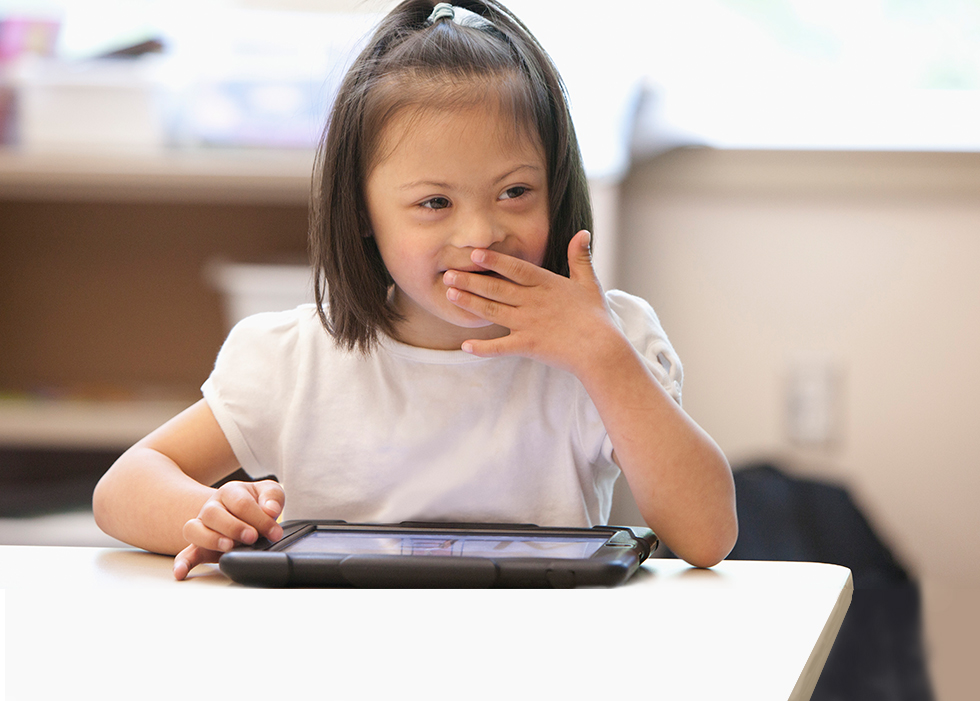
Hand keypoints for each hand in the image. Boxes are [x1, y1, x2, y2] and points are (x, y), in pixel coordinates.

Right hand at [173, 480, 284, 580]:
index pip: (241, 503)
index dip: (259, 518)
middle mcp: (212, 507)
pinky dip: (182, 563)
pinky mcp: (199, 546)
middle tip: (252, 537)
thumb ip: (272, 498)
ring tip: (229, 547)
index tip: (274, 532)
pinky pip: (185, 554)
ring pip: (194, 529)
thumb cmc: (256, 501)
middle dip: (234, 527)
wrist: (243, 509)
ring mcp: (203, 526)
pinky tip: (181, 573)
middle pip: (213, 513)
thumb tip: (271, 510)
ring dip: (211, 540)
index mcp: (230, 492)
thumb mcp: (269, 492)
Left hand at [444, 230, 625, 374]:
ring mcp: (528, 324)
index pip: (515, 268)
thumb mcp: (589, 283)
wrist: (601, 349)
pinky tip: (466, 345)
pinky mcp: (528, 346)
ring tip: (450, 295)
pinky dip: (483, 348)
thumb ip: (580, 258)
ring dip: (470, 303)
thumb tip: (583, 233)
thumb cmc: (596, 316)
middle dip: (471, 280)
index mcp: (546, 284)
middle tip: (448, 273)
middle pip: (496, 288)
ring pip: (493, 312)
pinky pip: (501, 347)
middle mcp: (533, 302)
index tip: (474, 253)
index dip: (494, 260)